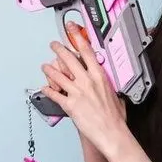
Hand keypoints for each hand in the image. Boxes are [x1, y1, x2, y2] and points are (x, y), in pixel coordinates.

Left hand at [40, 34, 127, 154]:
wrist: (112, 133)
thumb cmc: (116, 119)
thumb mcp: (117, 96)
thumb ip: (109, 89)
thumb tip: (109, 88)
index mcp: (99, 76)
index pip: (86, 51)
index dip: (77, 37)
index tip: (71, 29)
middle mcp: (87, 81)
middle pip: (68, 58)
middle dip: (58, 48)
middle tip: (54, 45)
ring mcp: (77, 93)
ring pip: (57, 74)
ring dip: (49, 69)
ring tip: (45, 66)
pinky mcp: (70, 105)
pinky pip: (54, 94)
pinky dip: (47, 90)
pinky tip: (44, 88)